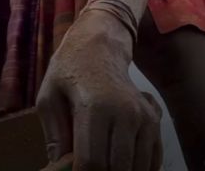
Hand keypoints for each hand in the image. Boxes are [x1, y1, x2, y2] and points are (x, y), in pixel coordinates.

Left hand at [36, 11, 162, 170]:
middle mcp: (125, 113)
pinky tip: (119, 163)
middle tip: (85, 168)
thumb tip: (59, 167)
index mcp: (95, 108)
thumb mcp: (49, 97)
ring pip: (136, 167)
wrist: (100, 46)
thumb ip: (54, 135)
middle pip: (117, 168)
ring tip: (101, 163)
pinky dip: (137, 168)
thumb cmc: (69, 71)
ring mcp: (144, 118)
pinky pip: (152, 160)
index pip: (92, 161)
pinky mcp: (155, 121)